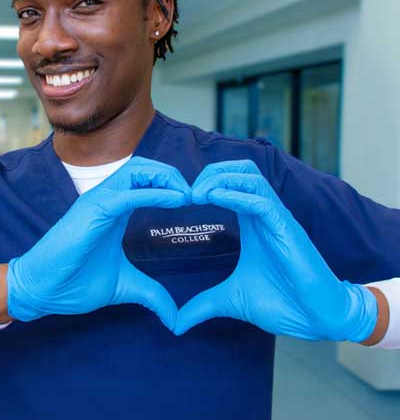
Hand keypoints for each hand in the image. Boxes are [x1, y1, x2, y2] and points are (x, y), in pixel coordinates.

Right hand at [7, 156, 190, 329]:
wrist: (41, 290)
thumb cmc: (74, 282)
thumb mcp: (123, 286)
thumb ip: (150, 292)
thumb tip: (174, 315)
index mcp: (113, 209)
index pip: (143, 179)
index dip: (169, 184)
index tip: (193, 202)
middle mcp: (106, 199)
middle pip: (143, 167)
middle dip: (172, 175)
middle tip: (195, 194)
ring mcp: (98, 201)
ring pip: (136, 170)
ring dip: (166, 178)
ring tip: (187, 195)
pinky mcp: (92, 211)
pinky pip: (128, 193)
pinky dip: (155, 192)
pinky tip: (176, 200)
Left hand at [174, 160, 377, 340]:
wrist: (318, 320)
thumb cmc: (283, 303)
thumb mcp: (232, 300)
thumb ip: (203, 305)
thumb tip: (176, 323)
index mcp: (252, 223)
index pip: (231, 183)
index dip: (206, 182)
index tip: (182, 199)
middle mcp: (265, 215)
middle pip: (241, 170)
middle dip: (212, 172)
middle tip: (189, 193)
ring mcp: (277, 220)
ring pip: (251, 177)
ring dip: (221, 179)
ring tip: (197, 194)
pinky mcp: (287, 230)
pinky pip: (262, 201)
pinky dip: (237, 194)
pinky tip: (215, 198)